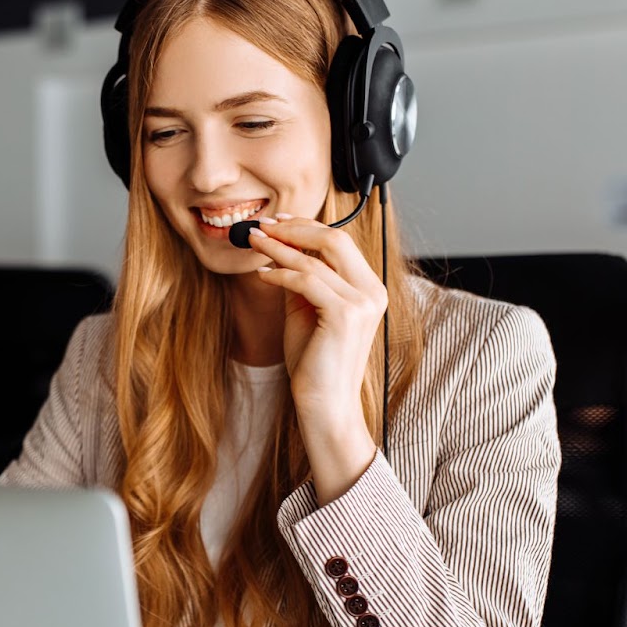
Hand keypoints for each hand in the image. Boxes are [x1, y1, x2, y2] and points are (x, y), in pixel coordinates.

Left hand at [247, 214, 385, 501]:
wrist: (324, 405)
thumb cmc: (314, 364)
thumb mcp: (306, 313)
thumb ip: (301, 282)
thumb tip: (280, 250)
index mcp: (369, 289)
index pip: (341, 243)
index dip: (308, 227)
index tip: (279, 221)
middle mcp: (372, 292)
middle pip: (336, 239)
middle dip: (295, 228)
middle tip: (263, 225)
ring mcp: (362, 303)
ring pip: (316, 258)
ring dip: (279, 247)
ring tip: (254, 242)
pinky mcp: (345, 315)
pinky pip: (306, 280)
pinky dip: (280, 272)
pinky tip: (262, 274)